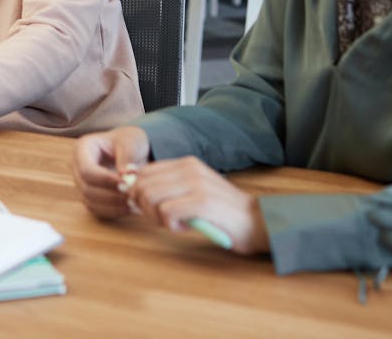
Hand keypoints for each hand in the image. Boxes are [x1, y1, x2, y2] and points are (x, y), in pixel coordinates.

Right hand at [72, 126, 150, 218]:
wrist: (131, 149)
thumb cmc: (129, 140)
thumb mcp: (131, 140)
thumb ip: (128, 156)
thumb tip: (126, 176)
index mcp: (82, 148)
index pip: (86, 170)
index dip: (106, 180)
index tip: (127, 183)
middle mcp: (77, 167)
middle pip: (87, 188)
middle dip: (111, 195)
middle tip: (134, 196)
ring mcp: (82, 184)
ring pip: (91, 202)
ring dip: (114, 206)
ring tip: (135, 203)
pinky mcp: (91, 197)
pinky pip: (98, 210)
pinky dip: (115, 212)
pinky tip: (132, 208)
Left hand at [124, 156, 269, 254]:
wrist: (258, 222)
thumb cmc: (222, 212)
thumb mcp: (194, 191)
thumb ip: (169, 188)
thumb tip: (134, 192)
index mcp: (186, 163)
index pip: (144, 172)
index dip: (138, 192)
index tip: (149, 209)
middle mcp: (190, 168)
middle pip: (142, 185)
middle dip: (144, 207)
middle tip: (162, 219)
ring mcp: (196, 184)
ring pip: (151, 197)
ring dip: (157, 216)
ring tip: (175, 223)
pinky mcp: (202, 202)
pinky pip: (167, 212)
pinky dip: (170, 225)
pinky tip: (184, 227)